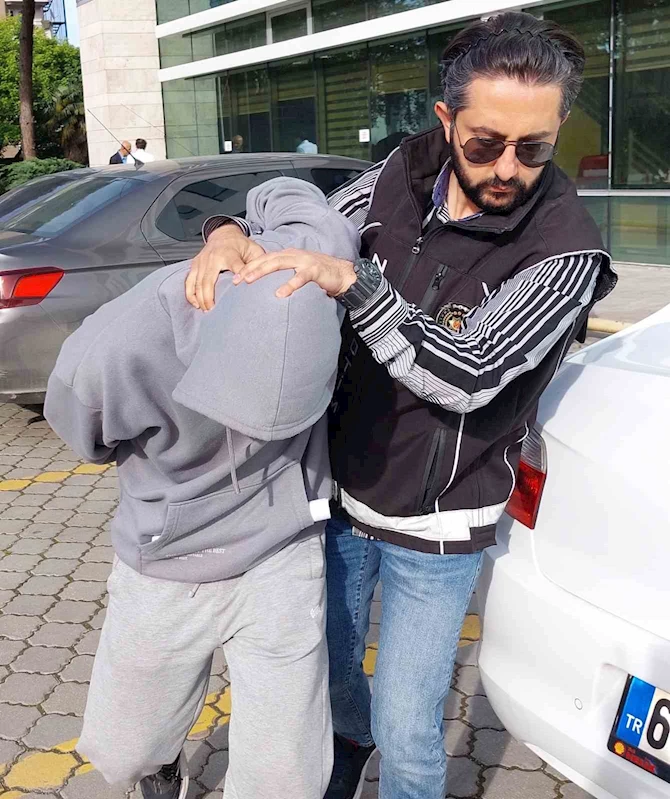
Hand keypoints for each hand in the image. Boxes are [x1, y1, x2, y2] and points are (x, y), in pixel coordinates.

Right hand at [186, 224, 264, 310]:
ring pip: (197, 283)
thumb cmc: (240, 245)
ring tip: (206, 311)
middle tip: (214, 312)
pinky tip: (196, 304)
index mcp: (229, 254)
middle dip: (210, 298)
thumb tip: (259, 278)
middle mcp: (212, 258)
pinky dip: (190, 294)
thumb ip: (257, 263)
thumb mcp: (253, 250)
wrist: (224, 233)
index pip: (235, 268)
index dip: (238, 279)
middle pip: (208, 281)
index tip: (238, 291)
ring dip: (200, 299)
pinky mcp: (195, 264)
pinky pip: (189, 281)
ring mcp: (202, 261)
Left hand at [234, 248, 356, 298]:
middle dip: (250, 268)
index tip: (235, 278)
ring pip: (279, 264)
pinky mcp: (314, 270)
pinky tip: (280, 294)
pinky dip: (289, 285)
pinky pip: (300, 278)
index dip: (249, 267)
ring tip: (249, 280)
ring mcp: (303, 261)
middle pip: (267, 260)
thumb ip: (284, 276)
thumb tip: (267, 290)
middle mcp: (293, 255)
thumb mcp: (298, 273)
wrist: (343, 274)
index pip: (264, 259)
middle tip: (235, 280)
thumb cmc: (319, 276)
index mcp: (288, 255)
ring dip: (262, 271)